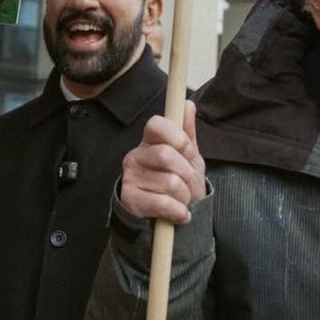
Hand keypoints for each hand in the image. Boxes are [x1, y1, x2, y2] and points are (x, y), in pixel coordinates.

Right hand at [120, 100, 205, 223]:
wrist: (167, 214)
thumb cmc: (178, 178)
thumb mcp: (187, 155)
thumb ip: (187, 130)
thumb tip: (188, 104)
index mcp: (149, 140)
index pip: (156, 125)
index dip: (175, 135)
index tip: (185, 148)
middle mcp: (135, 156)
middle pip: (165, 155)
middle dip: (186, 171)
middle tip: (188, 181)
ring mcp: (130, 177)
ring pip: (169, 182)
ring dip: (185, 195)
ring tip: (182, 198)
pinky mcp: (130, 200)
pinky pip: (163, 203)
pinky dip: (178, 211)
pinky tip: (179, 212)